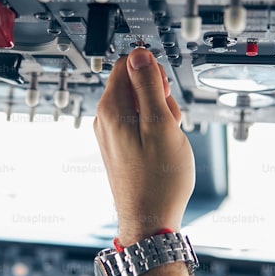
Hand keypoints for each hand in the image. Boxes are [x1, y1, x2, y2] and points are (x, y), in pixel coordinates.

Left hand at [93, 47, 194, 245]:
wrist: (150, 221)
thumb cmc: (159, 180)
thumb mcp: (161, 125)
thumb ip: (149, 86)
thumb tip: (139, 54)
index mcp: (111, 109)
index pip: (128, 63)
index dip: (153, 73)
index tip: (165, 94)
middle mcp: (105, 119)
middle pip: (135, 84)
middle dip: (159, 96)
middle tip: (169, 122)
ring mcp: (111, 135)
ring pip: (140, 105)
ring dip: (160, 115)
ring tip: (168, 140)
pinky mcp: (120, 148)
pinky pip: (138, 125)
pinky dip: (155, 131)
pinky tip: (163, 149)